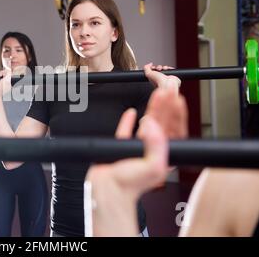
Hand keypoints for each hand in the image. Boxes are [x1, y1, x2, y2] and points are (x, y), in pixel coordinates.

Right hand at [85, 88, 187, 235]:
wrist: (106, 191)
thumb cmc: (128, 185)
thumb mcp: (153, 167)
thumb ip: (157, 146)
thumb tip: (153, 126)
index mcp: (163, 156)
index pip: (172, 130)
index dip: (174, 113)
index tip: (175, 99)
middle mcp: (151, 151)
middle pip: (161, 123)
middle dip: (165, 106)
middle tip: (167, 90)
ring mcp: (135, 149)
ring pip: (146, 124)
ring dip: (151, 109)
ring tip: (155, 94)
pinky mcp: (120, 148)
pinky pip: (125, 131)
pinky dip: (128, 121)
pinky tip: (131, 114)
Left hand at [144, 63, 180, 92]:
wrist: (167, 84)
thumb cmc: (158, 81)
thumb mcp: (148, 73)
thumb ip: (146, 68)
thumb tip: (150, 64)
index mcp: (154, 79)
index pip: (153, 71)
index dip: (153, 68)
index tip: (153, 68)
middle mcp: (161, 78)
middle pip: (159, 69)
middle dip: (159, 67)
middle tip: (159, 69)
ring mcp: (167, 78)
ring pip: (165, 69)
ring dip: (164, 67)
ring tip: (164, 69)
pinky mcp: (173, 76)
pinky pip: (171, 70)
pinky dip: (170, 68)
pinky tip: (168, 69)